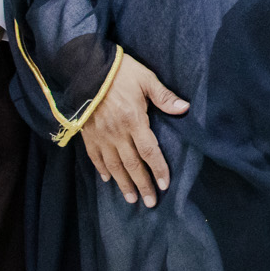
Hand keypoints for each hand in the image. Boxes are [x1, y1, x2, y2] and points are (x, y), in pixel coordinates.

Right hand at [80, 55, 189, 206]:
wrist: (84, 68)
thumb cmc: (119, 72)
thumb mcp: (146, 79)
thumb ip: (164, 96)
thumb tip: (184, 108)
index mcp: (134, 121)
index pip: (150, 152)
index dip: (158, 170)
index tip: (165, 185)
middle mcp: (117, 133)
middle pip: (132, 165)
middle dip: (143, 185)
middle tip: (150, 202)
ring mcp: (100, 135)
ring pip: (114, 166)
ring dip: (123, 184)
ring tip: (131, 198)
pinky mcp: (87, 134)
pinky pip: (95, 157)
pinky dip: (102, 169)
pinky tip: (108, 179)